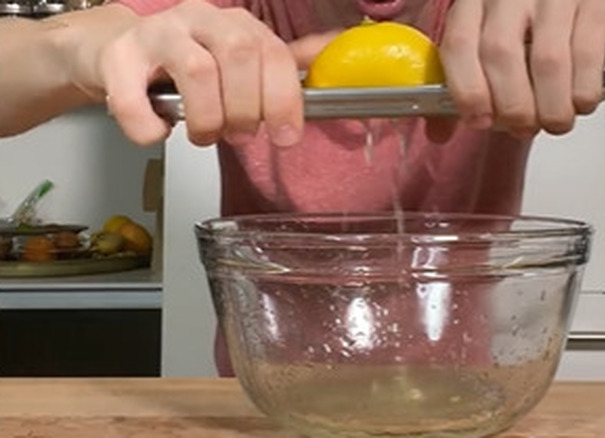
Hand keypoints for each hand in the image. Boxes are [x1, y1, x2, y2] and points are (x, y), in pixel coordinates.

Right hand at [80, 0, 332, 145]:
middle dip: (246, 107)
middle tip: (239, 136)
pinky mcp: (117, 58)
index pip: (273, 53)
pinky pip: (134, 95)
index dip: (284, 99)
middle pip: (238, 54)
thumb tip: (330, 52)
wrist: (119, 56)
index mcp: (235, 23)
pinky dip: (149, 125)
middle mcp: (199, 19)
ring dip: (207, 118)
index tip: (286, 136)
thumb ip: (279, 64)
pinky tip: (158, 132)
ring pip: (197, 70)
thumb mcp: (239, 64)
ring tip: (204, 135)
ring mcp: (156, 34)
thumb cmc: (187, 65)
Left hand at [438, 0, 604, 138]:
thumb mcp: (498, 42)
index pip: (458, 43)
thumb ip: (468, 83)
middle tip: (521, 127)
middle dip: (511, 105)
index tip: (479, 120)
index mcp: (476, 1)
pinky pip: (586, 56)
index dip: (466, 89)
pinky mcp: (597, 3)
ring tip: (554, 122)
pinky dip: (582, 91)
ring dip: (550, 107)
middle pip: (500, 54)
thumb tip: (438, 132)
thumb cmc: (540, 23)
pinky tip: (579, 102)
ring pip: (547, 61)